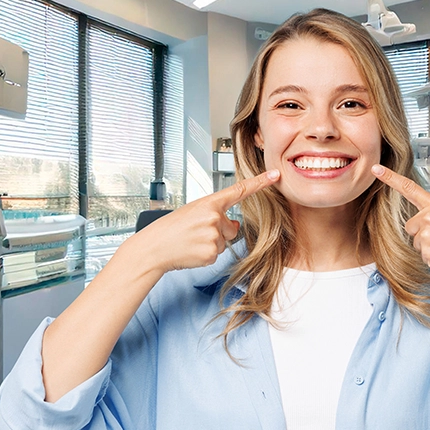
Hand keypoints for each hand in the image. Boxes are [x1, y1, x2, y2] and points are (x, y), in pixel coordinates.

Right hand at [125, 169, 279, 274]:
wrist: (154, 247)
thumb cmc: (172, 228)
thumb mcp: (193, 213)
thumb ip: (216, 215)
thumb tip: (235, 225)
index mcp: (209, 203)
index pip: (239, 190)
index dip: (259, 182)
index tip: (275, 174)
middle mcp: (214, 217)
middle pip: (231, 227)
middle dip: (218, 232)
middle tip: (194, 232)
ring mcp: (213, 235)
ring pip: (224, 242)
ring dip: (210, 243)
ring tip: (190, 241)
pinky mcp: (211, 253)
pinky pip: (217, 254)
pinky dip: (205, 255)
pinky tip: (191, 251)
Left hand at [372, 165, 429, 285]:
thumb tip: (420, 222)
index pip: (409, 188)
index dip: (391, 178)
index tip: (377, 170)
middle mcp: (429, 216)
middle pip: (410, 225)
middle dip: (422, 234)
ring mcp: (426, 233)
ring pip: (415, 241)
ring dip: (427, 246)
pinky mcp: (426, 250)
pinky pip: (421, 254)